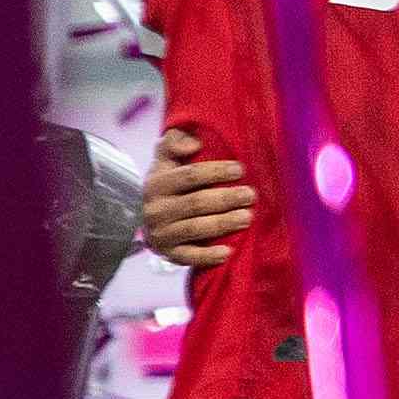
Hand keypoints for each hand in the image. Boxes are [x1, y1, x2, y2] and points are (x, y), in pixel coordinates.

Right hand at [139, 125, 255, 274]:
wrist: (148, 217)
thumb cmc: (169, 182)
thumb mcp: (166, 159)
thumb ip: (174, 142)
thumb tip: (193, 144)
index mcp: (157, 183)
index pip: (189, 176)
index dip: (216, 172)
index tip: (240, 169)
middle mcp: (156, 210)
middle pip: (196, 203)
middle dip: (226, 198)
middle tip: (251, 194)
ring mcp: (161, 233)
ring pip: (195, 228)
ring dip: (223, 223)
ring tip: (248, 217)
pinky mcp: (169, 253)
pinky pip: (188, 257)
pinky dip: (208, 256)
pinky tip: (228, 252)